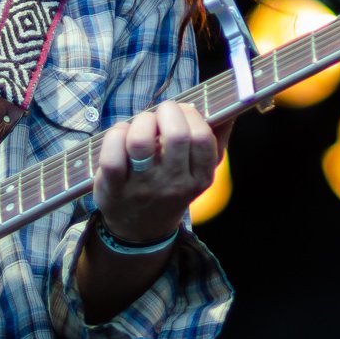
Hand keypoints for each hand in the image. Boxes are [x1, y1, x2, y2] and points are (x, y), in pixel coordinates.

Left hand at [94, 100, 231, 242]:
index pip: (202, 137)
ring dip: (140, 122)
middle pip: (175, 135)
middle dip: (166, 111)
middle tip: (160, 115)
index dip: (191, 115)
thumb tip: (227, 109)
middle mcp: (173, 184)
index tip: (182, 112)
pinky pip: (112, 155)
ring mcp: (143, 187)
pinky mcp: (114, 188)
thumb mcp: (199, 171)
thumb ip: (216, 139)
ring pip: (140, 141)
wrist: (141, 230)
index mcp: (200, 178)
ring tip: (140, 125)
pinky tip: (120, 135)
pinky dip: (115, 135)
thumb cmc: (172, 188)